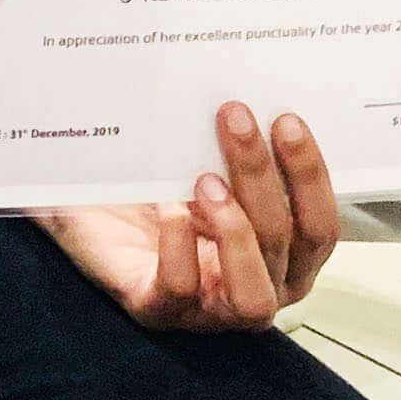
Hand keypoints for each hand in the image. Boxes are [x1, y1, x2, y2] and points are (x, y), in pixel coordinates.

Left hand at [42, 105, 338, 330]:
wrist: (82, 214)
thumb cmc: (150, 191)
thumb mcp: (197, 161)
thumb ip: (229, 144)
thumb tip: (247, 89)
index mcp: (281, 255)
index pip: (318, 227)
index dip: (310, 176)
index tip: (287, 120)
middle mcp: (258, 287)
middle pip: (283, 242)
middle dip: (262, 175)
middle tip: (234, 118)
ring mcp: (210, 308)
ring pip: (252, 290)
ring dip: (236, 230)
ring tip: (205, 178)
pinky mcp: (159, 311)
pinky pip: (181, 291)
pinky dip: (179, 249)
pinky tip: (168, 208)